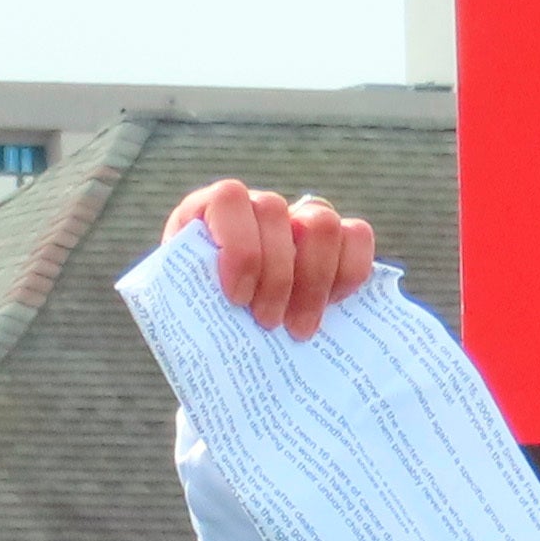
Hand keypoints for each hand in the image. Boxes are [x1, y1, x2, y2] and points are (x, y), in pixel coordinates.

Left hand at [164, 178, 379, 338]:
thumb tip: (206, 332)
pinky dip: (349, 274)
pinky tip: (329, 308)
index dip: (238, 245)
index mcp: (207, 214)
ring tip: (297, 328)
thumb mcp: (181, 319)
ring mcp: (297, 220)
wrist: (225, 341)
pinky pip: (357, 237)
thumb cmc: (202, 329)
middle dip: (275, 276)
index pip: (230, 199)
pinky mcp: (334, 243)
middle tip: (268, 323)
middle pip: (275, 212)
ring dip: (313, 281)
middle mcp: (255, 208)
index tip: (237, 297)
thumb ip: (188, 309)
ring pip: (320, 222)